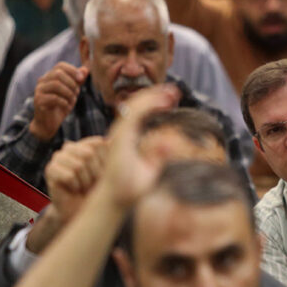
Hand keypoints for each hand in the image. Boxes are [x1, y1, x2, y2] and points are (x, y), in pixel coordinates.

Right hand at [29, 62, 87, 140]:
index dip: (73, 70)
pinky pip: (54, 98)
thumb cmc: (61, 105)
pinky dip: (64, 102)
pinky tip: (67, 107)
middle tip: (76, 93)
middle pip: (58, 73)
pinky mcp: (38, 101)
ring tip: (72, 100)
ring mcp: (39, 90)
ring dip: (69, 93)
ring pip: (56, 85)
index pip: (60, 65)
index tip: (81, 79)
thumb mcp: (73, 92)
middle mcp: (42, 81)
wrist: (49, 123)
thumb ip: (78, 80)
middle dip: (72, 83)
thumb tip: (86, 69)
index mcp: (50, 76)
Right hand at [44, 136, 107, 225]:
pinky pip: (69, 175)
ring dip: (85, 181)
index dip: (104, 161)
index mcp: (85, 143)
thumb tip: (114, 139)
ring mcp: (58, 157)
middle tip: (92, 183)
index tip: (104, 173)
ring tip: (83, 186)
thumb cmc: (97, 189)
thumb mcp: (109, 170)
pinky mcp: (50, 169)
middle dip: (94, 173)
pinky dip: (75, 186)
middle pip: (88, 154)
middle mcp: (70, 147)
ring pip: (78, 165)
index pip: (98, 143)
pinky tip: (74, 189)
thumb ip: (112, 153)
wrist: (80, 209)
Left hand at [93, 84, 180, 211]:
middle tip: (175, 91)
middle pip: (135, 104)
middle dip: (155, 95)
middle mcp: (119, 132)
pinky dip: (150, 107)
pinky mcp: (124, 135)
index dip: (153, 102)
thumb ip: (157, 160)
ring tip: (172, 95)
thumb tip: (168, 142)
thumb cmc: (129, 189)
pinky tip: (163, 106)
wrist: (111, 195)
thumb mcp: (146, 178)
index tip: (170, 99)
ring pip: (135, 107)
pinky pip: (136, 114)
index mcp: (123, 139)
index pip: (136, 112)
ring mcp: (120, 132)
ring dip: (153, 99)